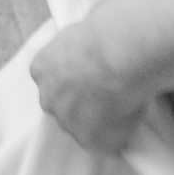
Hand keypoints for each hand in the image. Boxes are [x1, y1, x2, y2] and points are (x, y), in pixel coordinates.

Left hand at [30, 19, 152, 155]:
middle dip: (79, 103)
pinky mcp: (93, 141)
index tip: (88, 77)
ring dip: (99, 120)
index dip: (71, 80)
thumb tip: (91, 45)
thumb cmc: (104, 32)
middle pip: (61, 106)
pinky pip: (108, 142)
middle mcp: (48, 98)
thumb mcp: (78, 32)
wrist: (119, 54)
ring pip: (83, 127)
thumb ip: (76, 48)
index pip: (51, 81)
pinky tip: (132, 116)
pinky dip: (120, 134)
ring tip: (124, 103)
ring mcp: (68, 123)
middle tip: (106, 92)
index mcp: (41, 69)